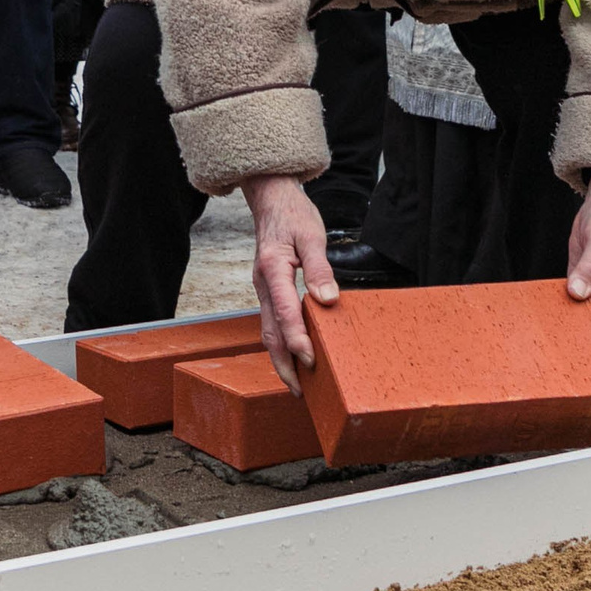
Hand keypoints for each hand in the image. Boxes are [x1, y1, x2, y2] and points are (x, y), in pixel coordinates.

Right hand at [239, 175, 336, 394]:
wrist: (270, 199)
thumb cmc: (293, 215)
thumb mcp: (312, 235)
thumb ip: (319, 268)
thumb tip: (327, 299)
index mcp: (273, 269)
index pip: (285, 312)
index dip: (298, 339)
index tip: (312, 360)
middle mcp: (263, 284)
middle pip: (270, 332)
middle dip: (284, 364)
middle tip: (299, 391)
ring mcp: (262, 288)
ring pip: (267, 331)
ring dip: (280, 358)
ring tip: (296, 383)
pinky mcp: (267, 290)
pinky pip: (271, 321)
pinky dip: (280, 343)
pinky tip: (292, 355)